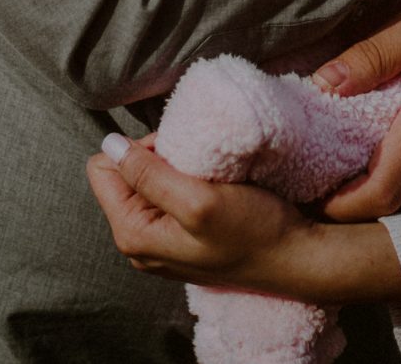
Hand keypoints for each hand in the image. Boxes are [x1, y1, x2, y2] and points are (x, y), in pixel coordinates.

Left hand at [86, 134, 400, 302]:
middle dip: (159, 159)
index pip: (104, 168)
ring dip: (177, 168)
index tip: (179, 155)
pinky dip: (190, 181)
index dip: (140, 151)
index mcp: (132, 233)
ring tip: (210, 176)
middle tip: (199, 165)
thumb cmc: (253, 232)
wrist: (296, 256)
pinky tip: (215, 187)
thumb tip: (109, 144)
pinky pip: (171, 194)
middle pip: (125, 173)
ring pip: (150, 181)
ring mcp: (162, 239)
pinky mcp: (184, 235)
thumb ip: (148, 175)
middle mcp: (139, 240)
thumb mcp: (198, 200)